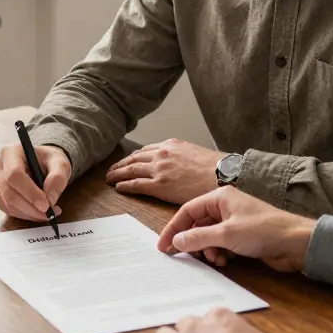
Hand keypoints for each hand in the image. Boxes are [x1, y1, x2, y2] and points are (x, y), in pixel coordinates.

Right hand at [0, 144, 69, 221]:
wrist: (42, 163)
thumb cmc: (49, 161)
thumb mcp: (60, 163)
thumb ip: (58, 178)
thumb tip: (50, 198)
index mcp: (11, 152)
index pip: (14, 174)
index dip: (30, 192)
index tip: (46, 205)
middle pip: (9, 193)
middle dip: (31, 208)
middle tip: (50, 213)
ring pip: (8, 204)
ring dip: (29, 213)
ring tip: (48, 212)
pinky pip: (8, 210)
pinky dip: (25, 215)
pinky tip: (38, 211)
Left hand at [106, 139, 222, 204]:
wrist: (222, 174)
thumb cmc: (214, 167)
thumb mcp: (194, 153)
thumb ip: (180, 156)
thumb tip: (176, 164)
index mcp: (170, 145)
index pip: (145, 150)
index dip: (133, 157)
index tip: (127, 161)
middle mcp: (161, 154)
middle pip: (133, 159)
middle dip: (120, 164)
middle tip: (111, 170)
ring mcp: (158, 169)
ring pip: (130, 170)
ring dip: (117, 174)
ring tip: (109, 178)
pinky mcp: (159, 185)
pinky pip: (135, 184)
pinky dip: (124, 185)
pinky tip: (118, 187)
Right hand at [157, 186, 315, 271]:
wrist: (296, 243)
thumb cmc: (265, 230)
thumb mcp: (227, 235)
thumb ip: (199, 238)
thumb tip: (177, 241)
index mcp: (220, 198)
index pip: (187, 211)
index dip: (173, 228)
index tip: (163, 245)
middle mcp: (225, 207)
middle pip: (197, 224)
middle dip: (192, 242)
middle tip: (182, 257)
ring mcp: (234, 222)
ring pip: (208, 237)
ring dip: (207, 250)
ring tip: (214, 259)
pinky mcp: (242, 236)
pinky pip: (221, 244)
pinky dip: (219, 253)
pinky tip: (225, 261)